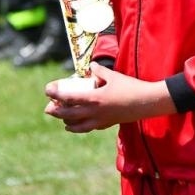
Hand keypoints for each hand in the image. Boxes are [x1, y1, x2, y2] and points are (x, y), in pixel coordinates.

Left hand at [43, 63, 172, 132]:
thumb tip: (91, 67)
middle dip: (56, 112)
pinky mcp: (107, 124)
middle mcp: (94, 112)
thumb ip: (99, 71)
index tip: (47, 90)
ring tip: (61, 118)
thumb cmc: (130, 87)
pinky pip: (88, 128)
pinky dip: (79, 127)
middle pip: (68, 115)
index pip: (69, 97)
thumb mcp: (113, 76)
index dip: (56, 94)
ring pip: (77, 125)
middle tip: (48, 108)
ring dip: (67, 122)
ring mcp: (100, 120)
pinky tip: (75, 125)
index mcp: (94, 98)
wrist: (146, 103)